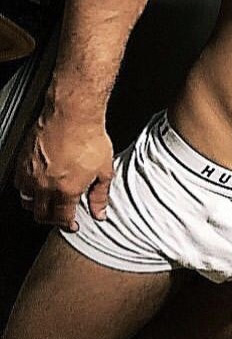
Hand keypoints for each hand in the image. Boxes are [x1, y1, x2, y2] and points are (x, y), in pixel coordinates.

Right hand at [13, 103, 114, 231]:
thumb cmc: (88, 136)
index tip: (72, 225)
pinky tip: (35, 184)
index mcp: (66, 191)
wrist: (72, 113)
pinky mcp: (23, 162)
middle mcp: (45, 186)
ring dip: (37, 205)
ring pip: (27, 201)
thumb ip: (101, 194)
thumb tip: (100, 211)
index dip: (68, 225)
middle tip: (60, 215)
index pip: (62, 218)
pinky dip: (26, 188)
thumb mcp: (104, 169)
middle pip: (42, 214)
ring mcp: (31, 174)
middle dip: (52, 219)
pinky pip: (19, 183)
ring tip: (47, 202)